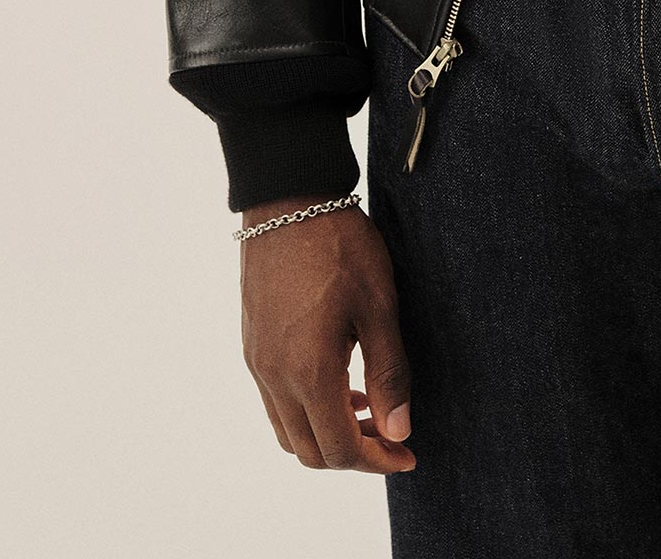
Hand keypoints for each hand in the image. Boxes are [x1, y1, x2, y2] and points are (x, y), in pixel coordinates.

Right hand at [238, 201, 415, 473]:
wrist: (288, 199)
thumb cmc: (340, 246)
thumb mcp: (379, 306)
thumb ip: (389, 373)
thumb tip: (399, 432)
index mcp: (308, 372)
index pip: (339, 450)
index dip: (377, 462)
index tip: (408, 452)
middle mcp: (274, 377)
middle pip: (309, 452)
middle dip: (354, 454)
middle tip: (392, 434)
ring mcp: (257, 362)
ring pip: (288, 431)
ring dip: (328, 433)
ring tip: (368, 407)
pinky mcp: (252, 344)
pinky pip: (275, 402)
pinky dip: (307, 409)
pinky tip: (338, 380)